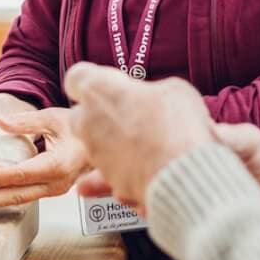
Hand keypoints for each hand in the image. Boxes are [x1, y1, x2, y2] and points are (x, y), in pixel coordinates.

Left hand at [0, 107, 89, 210]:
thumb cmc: (80, 125)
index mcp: (59, 164)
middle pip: (16, 195)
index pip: (20, 174)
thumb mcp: (52, 116)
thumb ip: (24, 121)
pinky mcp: (53, 191)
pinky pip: (26, 197)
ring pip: (20, 200)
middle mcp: (58, 183)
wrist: (102, 137)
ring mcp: (56, 191)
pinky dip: (4, 196)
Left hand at [66, 64, 213, 209]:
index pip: (77, 77)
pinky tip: (138, 168)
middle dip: (102, 113)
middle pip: (82, 114)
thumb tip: (152, 99)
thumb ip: (150, 92)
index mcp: (99, 91)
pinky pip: (109, 176)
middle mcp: (89, 123)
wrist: (182, 172)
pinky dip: (120, 173)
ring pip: (97, 145)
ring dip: (115, 143)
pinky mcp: (109, 182)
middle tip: (131, 111)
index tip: (111, 82)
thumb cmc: (176, 127)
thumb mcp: (173, 89)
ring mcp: (97, 156)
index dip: (95, 79)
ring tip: (149, 141)